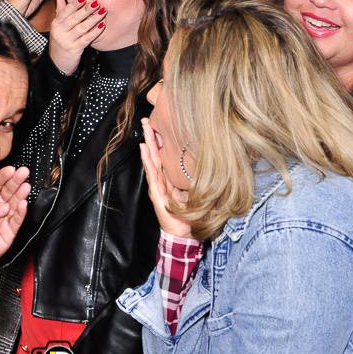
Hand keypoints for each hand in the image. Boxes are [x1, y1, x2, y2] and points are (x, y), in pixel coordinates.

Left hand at [0, 166, 30, 275]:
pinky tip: (24, 204)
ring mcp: (6, 215)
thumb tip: (4, 207)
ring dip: (21, 194)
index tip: (10, 169)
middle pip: (9, 189)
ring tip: (26, 186)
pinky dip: (21, 212)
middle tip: (23, 172)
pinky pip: (17, 219)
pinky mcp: (11, 229)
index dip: (3, 176)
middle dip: (16, 180)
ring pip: (16, 202)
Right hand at [48, 0, 105, 75]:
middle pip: (74, 19)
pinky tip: (102, 26)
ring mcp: (67, 41)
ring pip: (81, 28)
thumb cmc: (60, 41)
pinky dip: (95, 32)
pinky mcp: (75, 49)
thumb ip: (60, 11)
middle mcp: (59, 32)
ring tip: (102, 12)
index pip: (65, 11)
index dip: (74, 4)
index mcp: (56, 24)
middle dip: (86, 10)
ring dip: (93, 19)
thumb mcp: (58, 27)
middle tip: (97, 3)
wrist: (57, 62)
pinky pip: (86, 39)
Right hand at [140, 118, 194, 238]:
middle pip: (155, 155)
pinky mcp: (157, 193)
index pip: (163, 157)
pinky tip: (145, 150)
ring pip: (151, 161)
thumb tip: (207, 164)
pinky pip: (152, 174)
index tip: (159, 125)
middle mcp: (161, 181)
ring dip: (147, 145)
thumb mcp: (194, 192)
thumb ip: (194, 180)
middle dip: (151, 138)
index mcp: (169, 180)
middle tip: (147, 120)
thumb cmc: (189, 214)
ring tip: (145, 130)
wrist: (184, 233)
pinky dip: (148, 161)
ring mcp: (157, 186)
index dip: (160, 142)